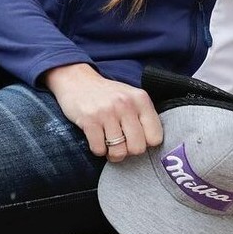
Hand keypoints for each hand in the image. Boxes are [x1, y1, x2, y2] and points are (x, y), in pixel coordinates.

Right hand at [43, 63, 162, 161]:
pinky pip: (99, 149)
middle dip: (128, 151)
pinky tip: (97, 139)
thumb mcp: (130, 97)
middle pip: (138, 148)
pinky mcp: (89, 120)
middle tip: (121, 144)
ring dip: (112, 153)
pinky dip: (98, 149)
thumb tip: (151, 145)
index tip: (136, 138)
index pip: (156, 137)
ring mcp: (107, 112)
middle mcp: (126, 104)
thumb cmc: (107, 94)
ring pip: (118, 152)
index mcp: (141, 99)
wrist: (77, 80)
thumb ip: (143, 116)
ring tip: (108, 143)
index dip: (145, 143)